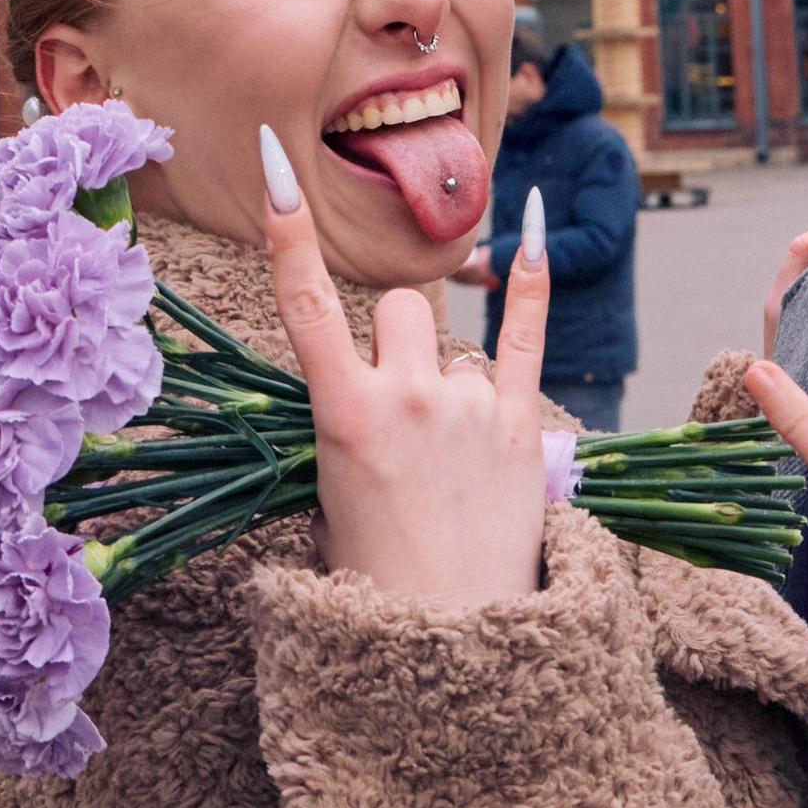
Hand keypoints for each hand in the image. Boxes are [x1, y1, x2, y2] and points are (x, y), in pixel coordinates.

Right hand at [263, 133, 551, 607]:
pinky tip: (533, 226)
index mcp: (343, 417)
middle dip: (391, 342)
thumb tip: (363, 399)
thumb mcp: (328, 504)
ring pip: (454, 343)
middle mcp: (409, 395)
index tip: (274, 163)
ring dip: (447, 375)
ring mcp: (472, 405)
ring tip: (451, 454)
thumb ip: (343, 430)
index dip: (285, 230)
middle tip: (397, 411)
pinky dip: (529, 280)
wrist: (453, 645)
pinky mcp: (525, 423)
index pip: (303, 303)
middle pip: (394, 311)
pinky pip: (526, 333)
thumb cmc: (376, 584)